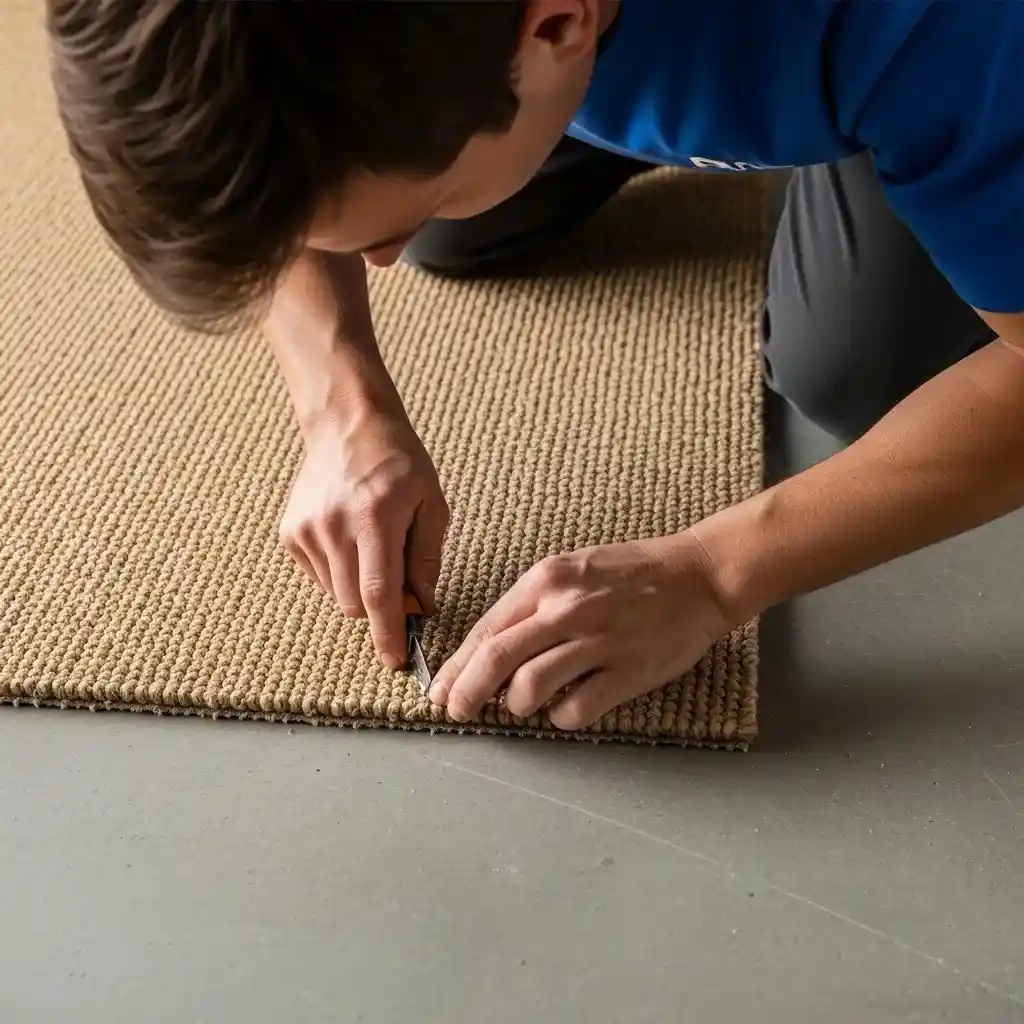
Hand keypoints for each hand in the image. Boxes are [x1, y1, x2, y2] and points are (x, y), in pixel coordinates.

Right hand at [279, 406, 448, 669]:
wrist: (348, 425)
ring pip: (336, 594)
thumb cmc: (399, 463)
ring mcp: (307, 530)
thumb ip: (427, 558)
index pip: (379, 594)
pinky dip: (338, 572)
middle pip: (354, 603)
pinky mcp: (290, 532)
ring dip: (358, 589)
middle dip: (379, 610)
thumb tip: (422, 604)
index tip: (396, 661)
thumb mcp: (431, 504)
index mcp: (376, 518)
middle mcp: (335, 526)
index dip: (388, 633)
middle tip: (400, 586)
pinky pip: (318, 576)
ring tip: (372, 549)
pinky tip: (349, 540)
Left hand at [429, 533, 731, 729]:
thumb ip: (532, 606)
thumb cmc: (633, 572)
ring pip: (529, 688)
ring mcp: (598, 640)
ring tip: (523, 705)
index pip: (486, 630)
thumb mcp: (572, 570)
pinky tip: (565, 709)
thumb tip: (492, 650)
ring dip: (517, 705)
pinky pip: (575, 710)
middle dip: (466, 693)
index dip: (456, 666)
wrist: (699, 575)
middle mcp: (566, 609)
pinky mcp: (627, 671)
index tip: (441, 689)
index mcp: (546, 581)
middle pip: (496, 660)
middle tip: (457, 711)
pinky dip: (561, 717)